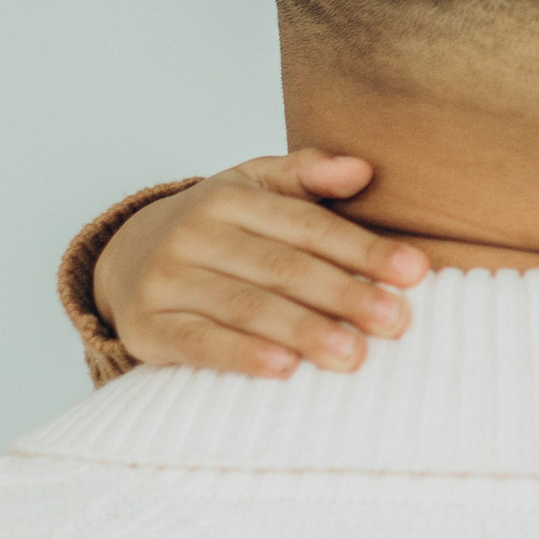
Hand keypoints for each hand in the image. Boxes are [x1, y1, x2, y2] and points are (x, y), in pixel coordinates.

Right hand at [92, 153, 427, 377]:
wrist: (124, 260)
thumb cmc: (214, 229)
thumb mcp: (252, 187)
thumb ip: (307, 175)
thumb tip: (361, 169)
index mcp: (231, 197)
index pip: (307, 225)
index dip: (362, 250)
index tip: (414, 272)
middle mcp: (195, 233)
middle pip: (283, 268)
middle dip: (343, 295)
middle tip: (395, 322)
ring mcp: (168, 279)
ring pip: (246, 306)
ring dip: (303, 331)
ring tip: (353, 355)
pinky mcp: (148, 326)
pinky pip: (200, 342)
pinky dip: (242, 355)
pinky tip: (284, 368)